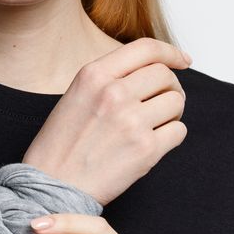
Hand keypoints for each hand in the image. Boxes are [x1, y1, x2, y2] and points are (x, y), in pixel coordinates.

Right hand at [23, 37, 190, 206]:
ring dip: (172, 112)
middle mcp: (114, 93)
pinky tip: (152, 143)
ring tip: (154, 125)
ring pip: (176, 102)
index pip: (146, 49)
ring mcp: (131, 121)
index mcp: (94, 75)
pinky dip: (171, 135)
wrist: (51, 185)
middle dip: (170, 87)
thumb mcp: (77, 95)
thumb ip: (111, 78)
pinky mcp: (145, 149)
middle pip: (165, 75)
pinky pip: (179, 131)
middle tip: (163, 102)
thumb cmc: (61, 145)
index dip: (170, 52)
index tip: (182, 61)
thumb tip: (153, 71)